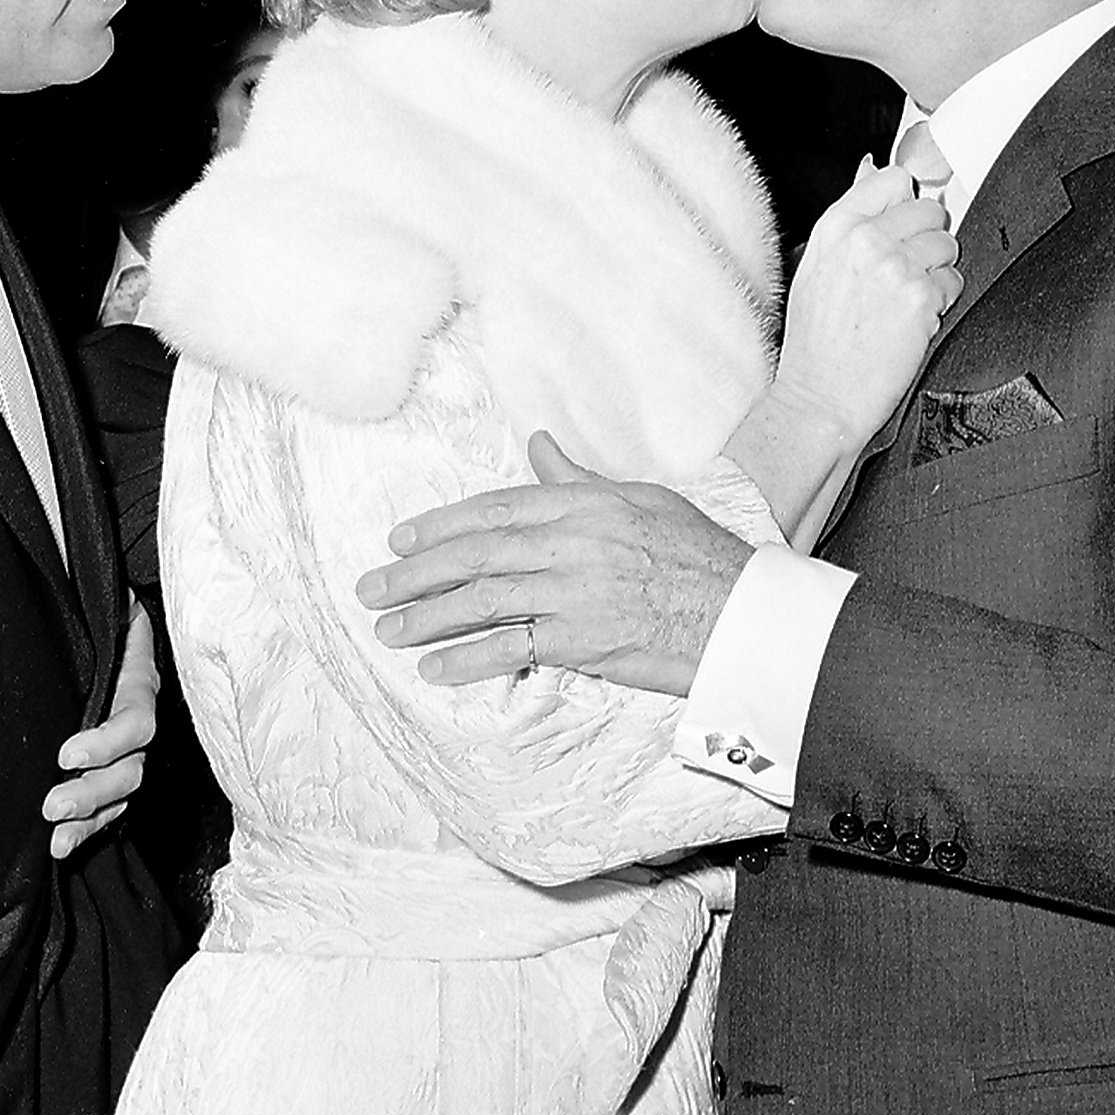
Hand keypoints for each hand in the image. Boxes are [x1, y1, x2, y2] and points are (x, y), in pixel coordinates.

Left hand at [44, 600, 157, 857]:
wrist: (107, 614)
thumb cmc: (97, 603)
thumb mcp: (99, 594)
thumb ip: (89, 594)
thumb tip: (64, 568)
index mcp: (137, 677)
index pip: (135, 717)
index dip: (107, 740)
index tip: (67, 753)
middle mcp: (139, 715)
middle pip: (132, 765)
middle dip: (94, 791)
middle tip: (50, 805)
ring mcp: (129, 744)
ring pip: (124, 790)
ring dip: (91, 818)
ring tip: (55, 839)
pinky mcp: (111, 763)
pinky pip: (113, 803)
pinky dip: (91, 827)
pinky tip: (62, 846)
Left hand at [354, 432, 754, 696]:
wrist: (743, 614)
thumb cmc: (699, 556)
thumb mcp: (641, 500)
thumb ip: (580, 480)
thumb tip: (540, 447)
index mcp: (584, 505)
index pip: (495, 509)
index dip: (441, 525)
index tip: (401, 540)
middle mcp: (573, 543)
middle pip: (476, 555)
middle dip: (415, 573)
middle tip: (372, 587)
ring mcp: (575, 593)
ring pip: (483, 600)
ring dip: (427, 617)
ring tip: (388, 628)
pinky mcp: (584, 641)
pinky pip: (513, 648)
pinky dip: (468, 658)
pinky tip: (435, 667)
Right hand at [777, 156, 962, 444]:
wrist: (819, 398)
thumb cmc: (815, 344)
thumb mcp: (815, 268)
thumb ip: (850, 220)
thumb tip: (872, 171)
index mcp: (834, 228)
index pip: (892, 179)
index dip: (905, 203)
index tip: (905, 221)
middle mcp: (865, 241)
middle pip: (929, 209)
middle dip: (925, 239)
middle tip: (903, 273)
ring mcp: (895, 268)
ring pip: (947, 244)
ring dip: (935, 272)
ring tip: (905, 300)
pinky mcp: (921, 298)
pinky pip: (953, 281)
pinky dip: (940, 302)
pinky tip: (912, 320)